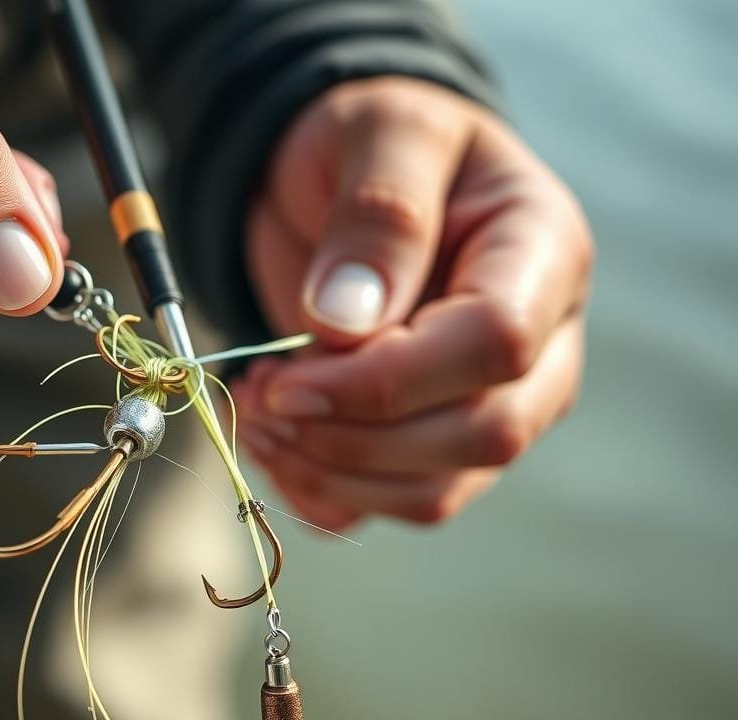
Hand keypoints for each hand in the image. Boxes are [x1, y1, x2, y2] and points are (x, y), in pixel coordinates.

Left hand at [235, 77, 592, 529]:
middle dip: (352, 436)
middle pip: (477, 436)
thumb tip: (344, 325)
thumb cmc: (379, 147)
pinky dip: (321, 493)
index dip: (387, 380)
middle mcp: (538, 349)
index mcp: (542, 257)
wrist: (357, 184)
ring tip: (256, 413)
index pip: (496, 344)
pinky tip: (275, 446)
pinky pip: (388, 505)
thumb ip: (379, 219)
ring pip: (433, 491)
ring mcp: (494, 408)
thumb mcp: (378, 136)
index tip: (289, 378)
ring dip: (329, 472)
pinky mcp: (437, 449)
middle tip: (261, 397)